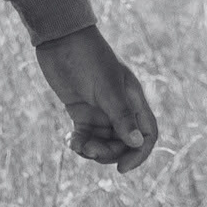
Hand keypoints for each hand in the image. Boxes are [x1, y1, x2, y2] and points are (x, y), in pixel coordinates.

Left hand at [33, 26, 157, 171]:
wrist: (59, 38)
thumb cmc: (88, 57)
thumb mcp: (107, 87)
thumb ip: (121, 115)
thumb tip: (138, 143)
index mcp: (134, 100)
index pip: (147, 134)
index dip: (139, 154)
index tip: (122, 168)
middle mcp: (120, 107)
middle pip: (124, 143)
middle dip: (110, 153)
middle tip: (90, 150)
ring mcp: (100, 109)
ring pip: (104, 142)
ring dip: (93, 150)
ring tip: (78, 146)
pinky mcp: (81, 110)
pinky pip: (86, 136)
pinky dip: (80, 143)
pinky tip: (70, 142)